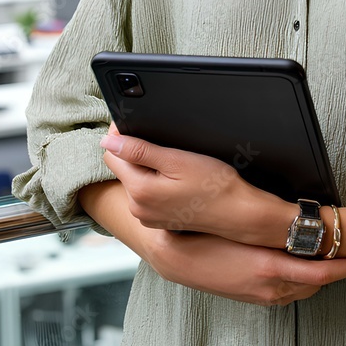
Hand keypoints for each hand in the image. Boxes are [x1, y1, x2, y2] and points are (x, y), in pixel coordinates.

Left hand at [100, 123, 292, 244]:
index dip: (122, 135)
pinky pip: (146, 195)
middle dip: (136, 153)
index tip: (138, 124)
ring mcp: (147, 217)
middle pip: (123, 168)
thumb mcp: (176, 159)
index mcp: (139, 191)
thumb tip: (108, 140)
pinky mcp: (157, 221)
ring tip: (174, 164)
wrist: (237, 212)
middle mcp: (138, 208)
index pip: (112, 154)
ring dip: (146, 168)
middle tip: (165, 146)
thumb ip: (139, 150)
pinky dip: (155, 183)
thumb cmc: (213, 185)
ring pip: (135, 181)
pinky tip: (176, 180)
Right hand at [140, 226, 345, 306]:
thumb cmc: (206, 233)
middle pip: (318, 283)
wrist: (175, 255)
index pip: (321, 273)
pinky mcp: (254, 296)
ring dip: (322, 276)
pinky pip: (289, 293)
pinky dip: (304, 281)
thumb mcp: (242, 227)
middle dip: (340, 270)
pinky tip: (304, 265)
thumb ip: (274, 228)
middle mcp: (269, 287)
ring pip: (304, 290)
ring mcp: (261, 295)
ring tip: (336, 256)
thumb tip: (303, 218)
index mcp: (268, 268)